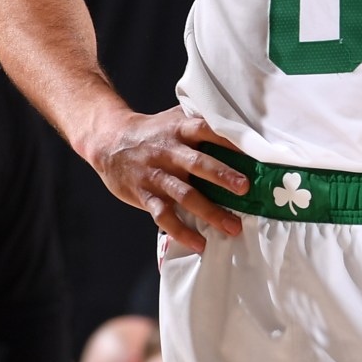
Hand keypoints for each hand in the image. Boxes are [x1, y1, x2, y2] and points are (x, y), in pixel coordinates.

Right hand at [80, 106, 248, 251]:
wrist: (109, 140)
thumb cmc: (154, 131)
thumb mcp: (174, 117)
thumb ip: (201, 120)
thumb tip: (242, 124)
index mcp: (179, 129)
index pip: (206, 130)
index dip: (228, 139)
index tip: (252, 151)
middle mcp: (168, 151)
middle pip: (197, 163)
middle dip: (222, 175)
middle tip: (246, 188)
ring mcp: (155, 175)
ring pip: (184, 195)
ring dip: (210, 212)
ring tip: (233, 227)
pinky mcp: (144, 195)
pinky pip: (163, 216)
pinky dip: (181, 231)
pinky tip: (199, 244)